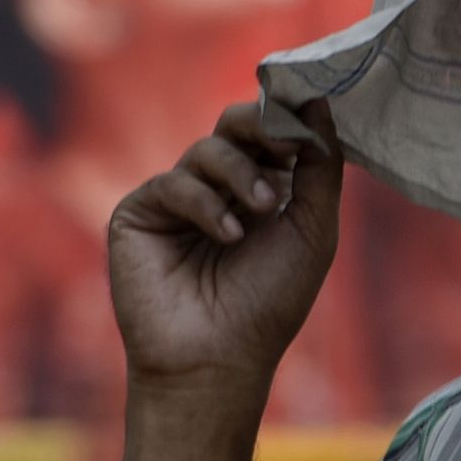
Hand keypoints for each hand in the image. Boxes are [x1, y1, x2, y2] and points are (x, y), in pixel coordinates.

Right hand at [107, 101, 342, 413]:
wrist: (218, 359)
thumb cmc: (270, 302)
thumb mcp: (313, 229)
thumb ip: (320, 167)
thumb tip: (319, 101)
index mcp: (261, 188)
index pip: (272, 133)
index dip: (289, 118)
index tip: (311, 110)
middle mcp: (218, 189)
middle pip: (235, 126)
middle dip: (263, 125)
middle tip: (286, 140)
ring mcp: (177, 199)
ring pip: (208, 150)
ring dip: (241, 173)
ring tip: (264, 209)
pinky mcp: (140, 213)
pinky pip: (174, 183)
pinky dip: (205, 203)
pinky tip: (227, 235)